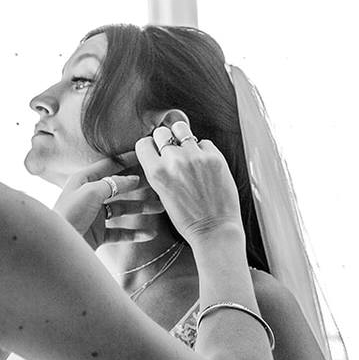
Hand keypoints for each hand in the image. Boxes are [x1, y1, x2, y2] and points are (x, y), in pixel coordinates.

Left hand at [52, 156, 163, 249]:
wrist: (58, 246)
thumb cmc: (70, 214)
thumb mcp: (91, 192)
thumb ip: (113, 183)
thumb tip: (133, 179)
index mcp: (84, 180)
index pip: (109, 166)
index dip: (127, 160)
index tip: (144, 155)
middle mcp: (90, 195)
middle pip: (119, 188)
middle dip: (139, 187)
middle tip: (158, 185)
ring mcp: (95, 215)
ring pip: (123, 209)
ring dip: (141, 209)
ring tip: (160, 209)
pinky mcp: (98, 234)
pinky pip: (121, 232)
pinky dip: (135, 233)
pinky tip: (150, 233)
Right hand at [134, 116, 242, 245]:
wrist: (214, 230)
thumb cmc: (188, 218)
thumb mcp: (162, 195)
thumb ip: (159, 171)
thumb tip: (160, 150)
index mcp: (156, 173)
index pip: (143, 143)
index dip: (149, 147)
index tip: (155, 152)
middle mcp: (174, 161)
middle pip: (161, 132)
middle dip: (165, 140)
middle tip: (172, 151)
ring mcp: (196, 157)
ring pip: (182, 129)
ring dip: (183, 137)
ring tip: (188, 151)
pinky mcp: (215, 157)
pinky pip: (204, 142)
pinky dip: (203, 150)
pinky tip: (205, 165)